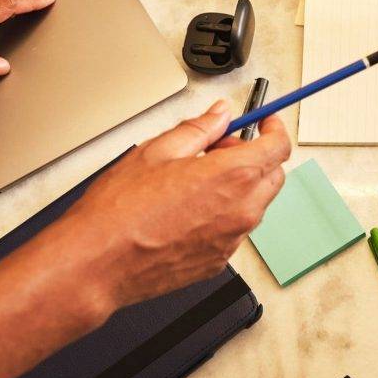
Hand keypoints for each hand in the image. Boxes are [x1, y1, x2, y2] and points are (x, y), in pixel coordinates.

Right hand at [63, 100, 289, 308]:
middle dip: (254, 156)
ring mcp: (232, 240)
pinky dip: (224, 214)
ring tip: (196, 179)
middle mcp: (241, 211)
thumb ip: (199, 129)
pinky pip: (234, 230)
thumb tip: (219, 115)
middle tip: (219, 149)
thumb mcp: (158, 151)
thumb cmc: (120, 211)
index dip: (275, 130)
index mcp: (233, 176)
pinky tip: (189, 209)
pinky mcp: (219, 261)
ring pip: (254, 204)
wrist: (99, 263)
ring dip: (240, 186)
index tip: (266, 123)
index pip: (278, 147)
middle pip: (273, 176)